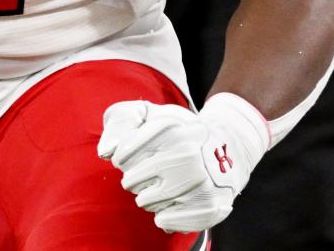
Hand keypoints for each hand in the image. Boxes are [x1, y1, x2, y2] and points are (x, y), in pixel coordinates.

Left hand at [98, 93, 269, 232]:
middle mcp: (184, 153)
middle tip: (145, 173)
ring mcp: (198, 180)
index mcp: (168, 127)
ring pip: (147, 202)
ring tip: (159, 187)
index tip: (129, 157)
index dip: (122, 159)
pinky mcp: (209, 204)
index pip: (122, 155)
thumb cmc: (178, 130)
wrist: (228, 145)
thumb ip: (120, 122)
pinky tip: (167, 205)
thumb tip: (106, 152)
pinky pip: (167, 220)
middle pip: (132, 181)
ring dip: (146, 197)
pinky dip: (162, 216)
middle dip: (133, 179)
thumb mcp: (149, 113)